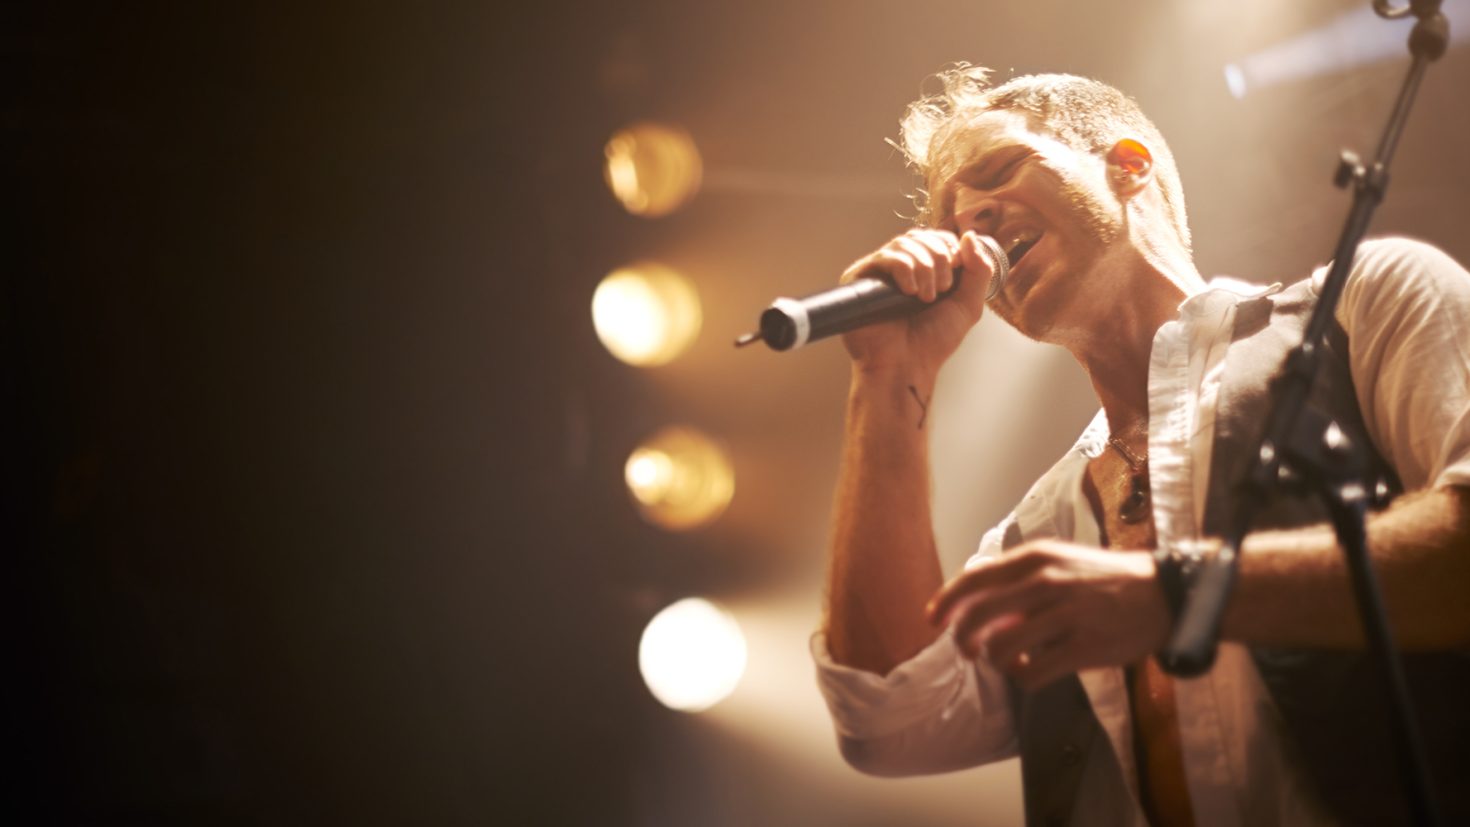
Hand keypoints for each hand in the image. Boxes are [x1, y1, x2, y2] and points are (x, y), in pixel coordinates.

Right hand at [839, 228, 997, 375]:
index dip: (950, 248)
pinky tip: (910, 291)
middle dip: (939, 258)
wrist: (906, 366)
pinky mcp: (859, 278)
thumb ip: (979, 271)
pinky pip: (884, 256)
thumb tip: (970, 236)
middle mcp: (901, 268)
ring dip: (924, 267)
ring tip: (925, 297)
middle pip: (922, 236)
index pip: (937, 238)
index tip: (955, 277)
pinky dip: (904, 269)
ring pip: (904, 243)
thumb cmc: (933, 343)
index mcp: (924, 271)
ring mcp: (880, 272)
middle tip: (941, 290)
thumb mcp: (968, 306)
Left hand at [925, 540, 1169, 690]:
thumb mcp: (1059, 562)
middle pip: (978, 616)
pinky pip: (1031, 673)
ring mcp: (1066, 615)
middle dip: (962, 638)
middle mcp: (1047, 582)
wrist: (1164, 595)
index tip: (932, 619)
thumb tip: (975, 596)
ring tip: (1009, 661)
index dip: (947, 601)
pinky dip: (1022, 678)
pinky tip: (1030, 672)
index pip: (975, 579)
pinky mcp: (1084, 647)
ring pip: (1000, 649)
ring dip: (996, 662)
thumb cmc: (1104, 580)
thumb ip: (1018, 578)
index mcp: (1037, 558)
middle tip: (966, 651)